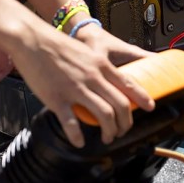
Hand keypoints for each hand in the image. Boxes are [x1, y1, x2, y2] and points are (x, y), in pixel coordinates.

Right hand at [9, 21, 154, 147]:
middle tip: (124, 131)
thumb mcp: (88, 53)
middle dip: (126, 122)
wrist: (33, 40)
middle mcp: (93, 78)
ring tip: (108, 138)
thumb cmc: (59, 46)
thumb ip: (99, 69)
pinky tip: (80, 142)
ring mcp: (76, 89)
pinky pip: (71, 122)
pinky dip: (77, 136)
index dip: (142, 98)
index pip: (129, 85)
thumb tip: (107, 82)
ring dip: (109, 131)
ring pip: (103, 114)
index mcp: (102, 67)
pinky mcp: (57, 98)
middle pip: (120, 105)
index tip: (151, 107)